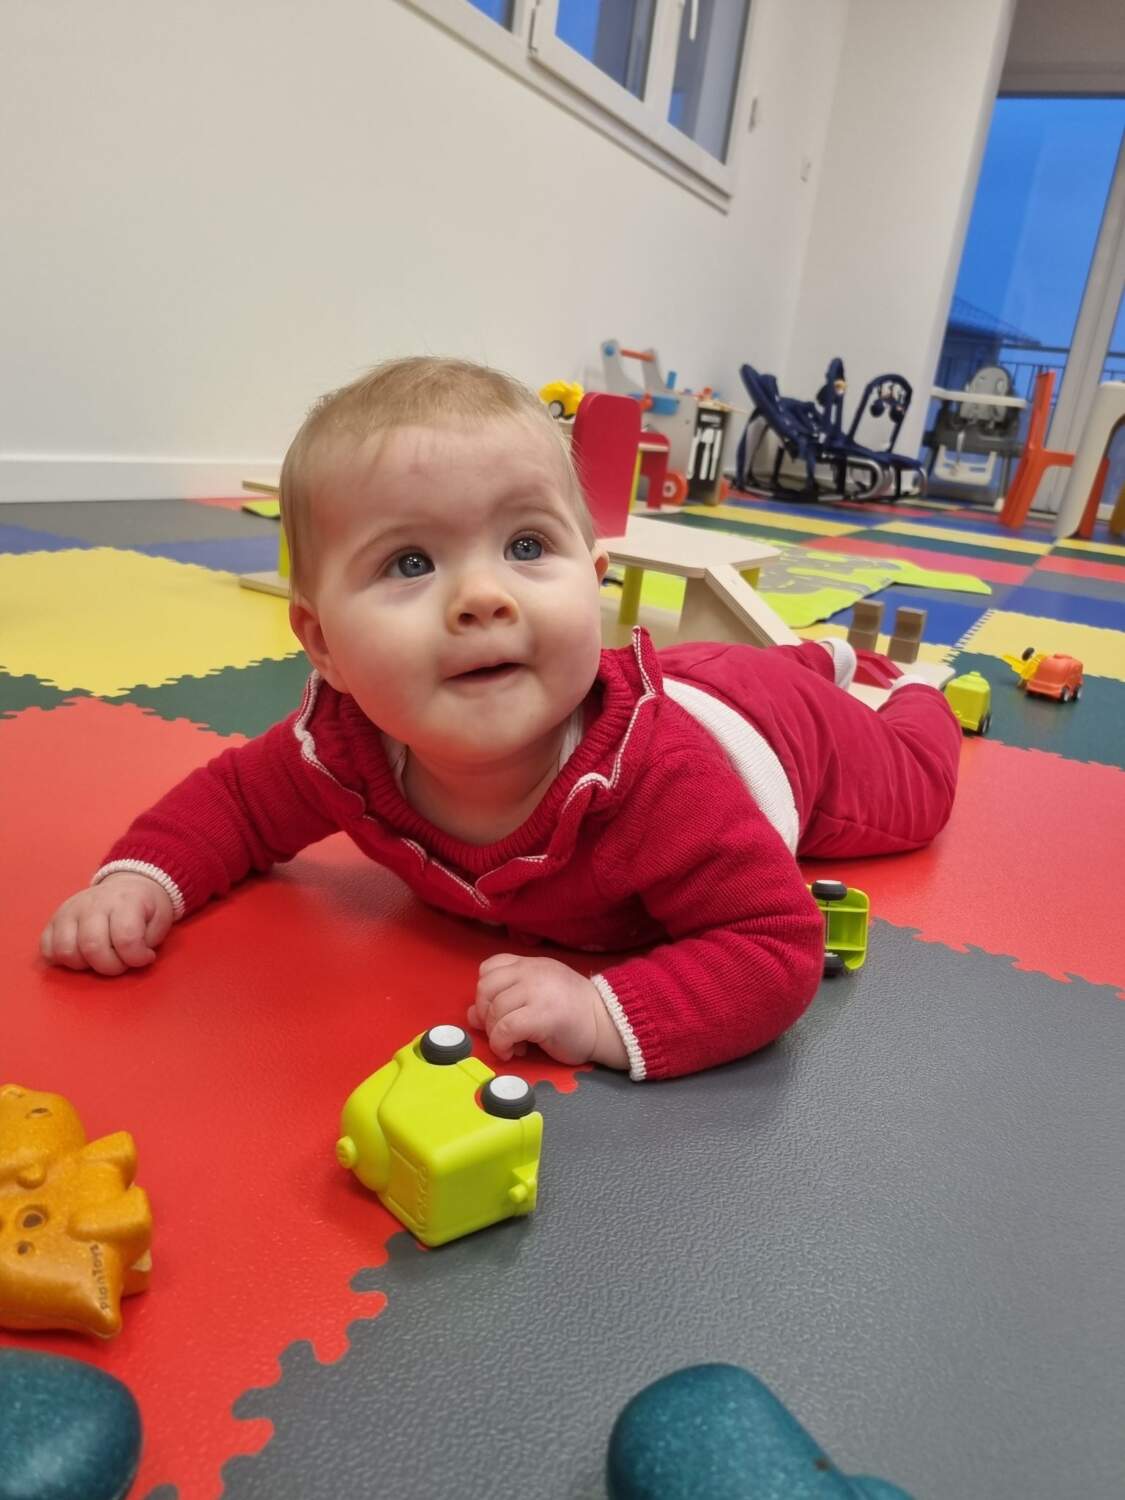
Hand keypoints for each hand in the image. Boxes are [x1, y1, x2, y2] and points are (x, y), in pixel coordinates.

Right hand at [41, 874, 174, 976]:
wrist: (129, 884)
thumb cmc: (146, 907)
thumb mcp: (161, 919)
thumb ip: (148, 941)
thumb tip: (132, 959)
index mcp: (125, 901)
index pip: (125, 938)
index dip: (136, 957)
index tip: (145, 957)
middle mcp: (93, 903)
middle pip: (92, 947)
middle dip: (110, 966)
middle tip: (121, 962)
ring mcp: (70, 910)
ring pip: (66, 950)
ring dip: (85, 965)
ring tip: (100, 958)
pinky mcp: (55, 919)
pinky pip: (47, 948)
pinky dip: (62, 960)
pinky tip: (81, 956)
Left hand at [468, 954, 627, 1070]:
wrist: (606, 1023)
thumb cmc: (573, 1014)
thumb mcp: (536, 998)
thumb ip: (506, 1000)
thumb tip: (472, 1014)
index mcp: (531, 965)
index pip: (490, 968)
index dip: (485, 993)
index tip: (497, 1012)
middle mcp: (531, 973)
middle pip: (486, 988)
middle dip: (486, 1014)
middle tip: (501, 1031)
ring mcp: (537, 992)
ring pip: (494, 1010)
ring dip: (496, 1034)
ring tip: (513, 1045)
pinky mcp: (542, 1015)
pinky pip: (505, 1029)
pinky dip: (502, 1044)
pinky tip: (514, 1051)